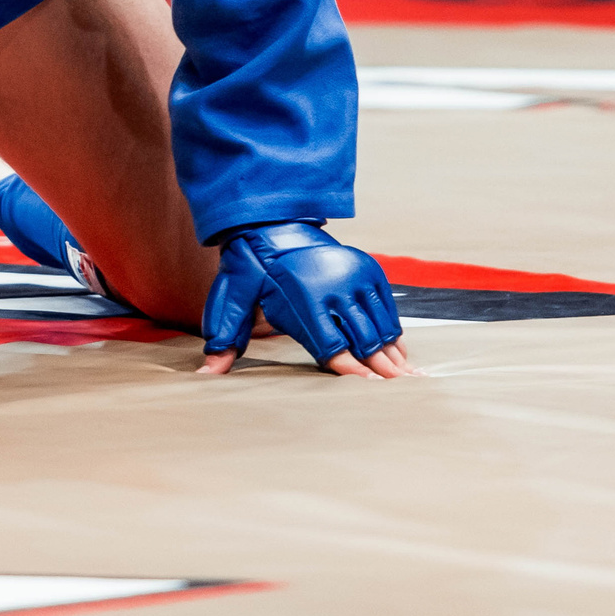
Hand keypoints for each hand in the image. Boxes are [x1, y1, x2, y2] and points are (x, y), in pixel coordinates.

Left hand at [197, 222, 417, 378]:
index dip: (349, 367)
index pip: (330, 343)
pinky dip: (394, 332)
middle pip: (362, 338)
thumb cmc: (255, 269)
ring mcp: (355, 275)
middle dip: (380, 367)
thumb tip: (206, 373)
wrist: (276, 225)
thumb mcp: (234, 296)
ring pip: (380, 324)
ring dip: (393, 353)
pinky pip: (387, 307)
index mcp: (303, 297)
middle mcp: (334, 285)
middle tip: (398, 390)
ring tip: (407, 379)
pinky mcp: (368, 268)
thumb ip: (226, 336)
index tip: (368, 387)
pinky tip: (400, 354)